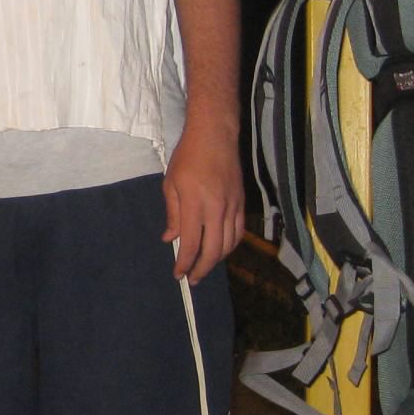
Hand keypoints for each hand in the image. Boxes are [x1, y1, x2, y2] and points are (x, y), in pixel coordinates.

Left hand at [162, 126, 244, 282]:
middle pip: (214, 250)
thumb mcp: (171, 184)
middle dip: (202, 269)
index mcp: (195, 204)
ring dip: (217, 259)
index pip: (191, 243)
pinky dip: (230, 245)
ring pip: (229, 244)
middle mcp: (217, 209)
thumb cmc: (187, 157)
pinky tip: (220, 249)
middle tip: (193, 279)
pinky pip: (238, 232)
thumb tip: (171, 239)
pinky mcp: (242, 203)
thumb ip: (173, 214)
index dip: (185, 263)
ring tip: (204, 266)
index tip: (178, 274)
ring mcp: (233, 206)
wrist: (215, 136)